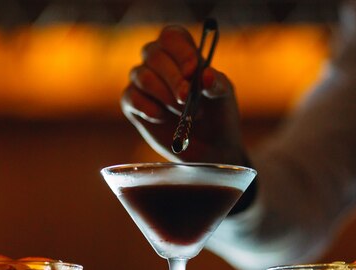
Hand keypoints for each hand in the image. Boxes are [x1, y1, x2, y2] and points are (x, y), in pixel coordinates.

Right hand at [121, 25, 247, 165]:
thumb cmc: (216, 112)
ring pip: (143, 76)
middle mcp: (158, 60)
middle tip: (186, 98)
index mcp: (181, 50)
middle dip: (173, 78)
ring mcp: (142, 80)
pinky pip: (132, 98)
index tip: (193, 71)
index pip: (172, 37)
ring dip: (165, 96)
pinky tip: (164, 118)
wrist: (209, 145)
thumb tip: (206, 76)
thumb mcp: (223, 96)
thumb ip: (216, 83)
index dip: (181, 52)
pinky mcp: (132, 102)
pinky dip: (150, 109)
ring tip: (184, 114)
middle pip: (154, 55)